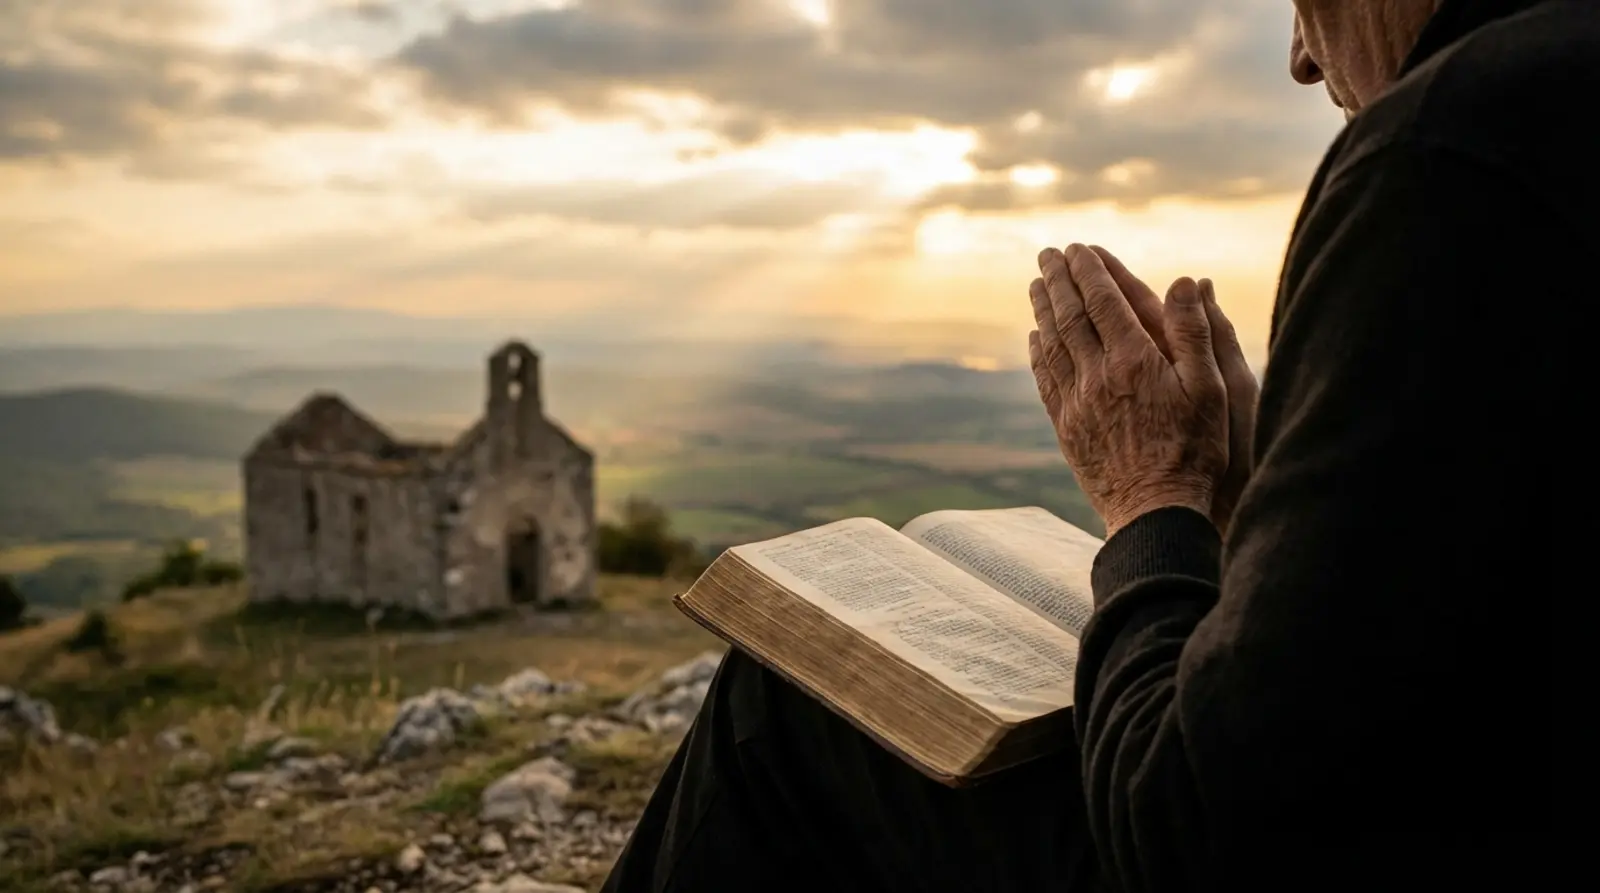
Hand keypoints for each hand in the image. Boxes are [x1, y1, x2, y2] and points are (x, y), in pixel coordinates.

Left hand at [1028, 244, 1228, 537]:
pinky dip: (1039, 354)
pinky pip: (1047, 381)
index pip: (1105, 301)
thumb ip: (1197, 332)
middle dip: (1058, 280)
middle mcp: (1099, 376)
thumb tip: (1185, 280)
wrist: (1156, 512)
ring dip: (1043, 310)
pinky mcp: (1068, 429)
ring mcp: (1078, 403)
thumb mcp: (1213, 388)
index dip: (1090, 271)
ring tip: (1037, 285)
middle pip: (1071, 316)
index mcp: (1136, 360)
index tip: (1078, 247)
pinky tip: (1036, 339)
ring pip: (1053, 345)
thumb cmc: (1196, 450)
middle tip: (1047, 254)